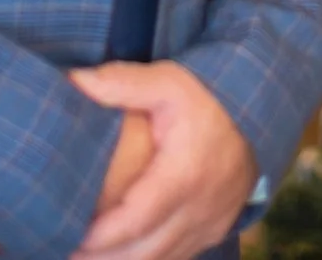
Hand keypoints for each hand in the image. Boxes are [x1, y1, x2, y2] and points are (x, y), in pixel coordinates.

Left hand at [69, 63, 254, 259]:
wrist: (257, 114)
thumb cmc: (205, 99)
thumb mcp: (168, 82)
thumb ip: (122, 83)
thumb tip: (74, 80)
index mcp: (185, 175)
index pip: (135, 220)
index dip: (99, 237)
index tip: (68, 237)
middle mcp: (200, 208)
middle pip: (143, 253)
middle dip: (100, 259)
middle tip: (64, 251)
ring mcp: (210, 224)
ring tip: (83, 256)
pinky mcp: (214, 231)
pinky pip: (176, 257)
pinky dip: (145, 258)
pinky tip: (119, 254)